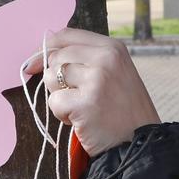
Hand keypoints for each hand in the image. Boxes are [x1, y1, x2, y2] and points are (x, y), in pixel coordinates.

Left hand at [21, 28, 159, 155]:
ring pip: (51, 78)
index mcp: (112, 48)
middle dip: (56, 79)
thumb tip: (42, 54)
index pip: (67, 35)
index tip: (35, 62)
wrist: (142, 143)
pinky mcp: (85, 104)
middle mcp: (106, 59)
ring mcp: (96, 80)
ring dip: (60, 96)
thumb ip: (86, 59)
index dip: (47, 48)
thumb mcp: (115, 72)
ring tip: (81, 108)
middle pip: (56, 57)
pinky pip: (54, 102)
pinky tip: (81, 120)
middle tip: (76, 96)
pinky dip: (62, 114)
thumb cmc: (124, 109)